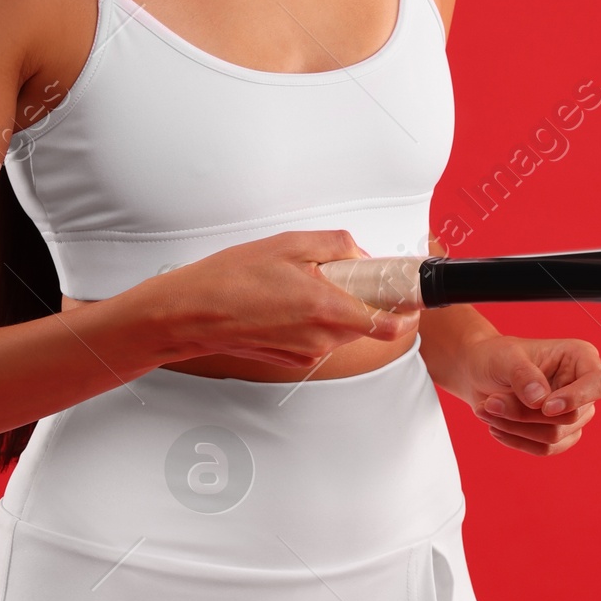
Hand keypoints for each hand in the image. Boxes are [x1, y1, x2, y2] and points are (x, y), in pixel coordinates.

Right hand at [141, 230, 419, 371]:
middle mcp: (321, 338)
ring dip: (332, 306)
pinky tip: (282, 300)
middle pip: (364, 321)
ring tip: (296, 284)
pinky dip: (310, 318)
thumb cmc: (230, 280)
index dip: (406, 309)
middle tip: (336, 272)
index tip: (409, 294)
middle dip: (359, 296)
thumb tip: (358, 253)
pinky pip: (316, 336)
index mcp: (328, 309)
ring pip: (339, 328)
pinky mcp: (290, 357)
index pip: (390, 324)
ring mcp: (306, 351)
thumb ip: (336, 245)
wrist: (191, 313)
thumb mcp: (290, 243)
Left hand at [451, 334, 600, 457]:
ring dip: (516, 428)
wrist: (480, 373)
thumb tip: (540, 402)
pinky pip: (545, 449)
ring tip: (487, 410)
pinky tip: (496, 427)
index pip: (598, 384)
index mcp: (580, 357)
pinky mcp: (561, 433)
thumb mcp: (504, 358)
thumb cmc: (496, 357)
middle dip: (525, 414)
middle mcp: (583, 386)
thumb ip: (523, 376)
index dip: (576, 399)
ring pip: (555, 437)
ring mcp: (574, 412)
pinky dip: (517, 441)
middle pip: (570, 417)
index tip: (546, 408)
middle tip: (491, 403)